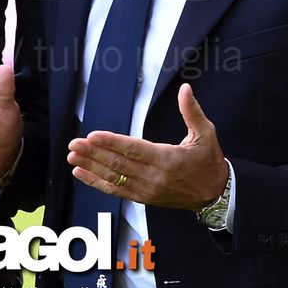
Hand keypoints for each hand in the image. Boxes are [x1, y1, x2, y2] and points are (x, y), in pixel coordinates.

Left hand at [67, 83, 227, 209]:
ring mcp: (146, 189)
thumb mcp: (206, 134)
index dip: (112, 143)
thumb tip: (186, 89)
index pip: (134, 149)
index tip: (93, 136)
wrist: (214, 195)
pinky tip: (81, 173)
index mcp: (167, 159)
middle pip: (118, 164)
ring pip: (113, 178)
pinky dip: (97, 183)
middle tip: (74, 144)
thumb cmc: (208, 162)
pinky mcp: (142, 197)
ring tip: (73, 157)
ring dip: (91, 167)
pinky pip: (115, 191)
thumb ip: (192, 111)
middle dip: (94, 154)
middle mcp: (153, 177)